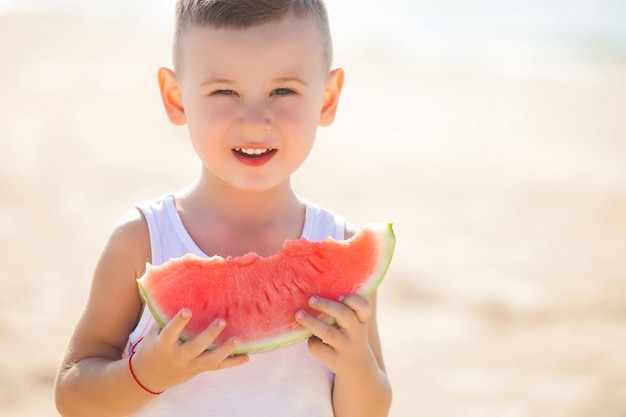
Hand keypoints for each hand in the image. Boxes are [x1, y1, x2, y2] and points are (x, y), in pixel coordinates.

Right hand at [129, 309, 248, 392]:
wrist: (149, 377)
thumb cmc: (153, 347)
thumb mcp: (154, 333)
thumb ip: (165, 317)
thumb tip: (175, 291)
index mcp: (163, 345)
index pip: (171, 333)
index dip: (178, 323)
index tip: (187, 311)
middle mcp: (178, 356)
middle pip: (195, 347)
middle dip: (209, 335)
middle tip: (222, 321)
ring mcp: (190, 365)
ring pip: (210, 360)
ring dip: (225, 350)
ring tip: (238, 339)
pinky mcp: (199, 370)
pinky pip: (217, 367)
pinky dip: (232, 363)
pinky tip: (246, 357)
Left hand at [295, 294, 375, 374]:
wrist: (358, 367)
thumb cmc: (350, 335)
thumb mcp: (354, 322)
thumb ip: (343, 308)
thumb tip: (315, 289)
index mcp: (361, 320)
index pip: (364, 306)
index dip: (352, 300)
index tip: (340, 296)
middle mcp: (356, 333)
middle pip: (343, 314)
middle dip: (326, 305)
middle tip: (311, 300)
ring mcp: (346, 347)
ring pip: (329, 333)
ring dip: (312, 322)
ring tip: (299, 315)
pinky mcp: (335, 360)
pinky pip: (319, 348)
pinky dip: (311, 342)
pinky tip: (311, 339)